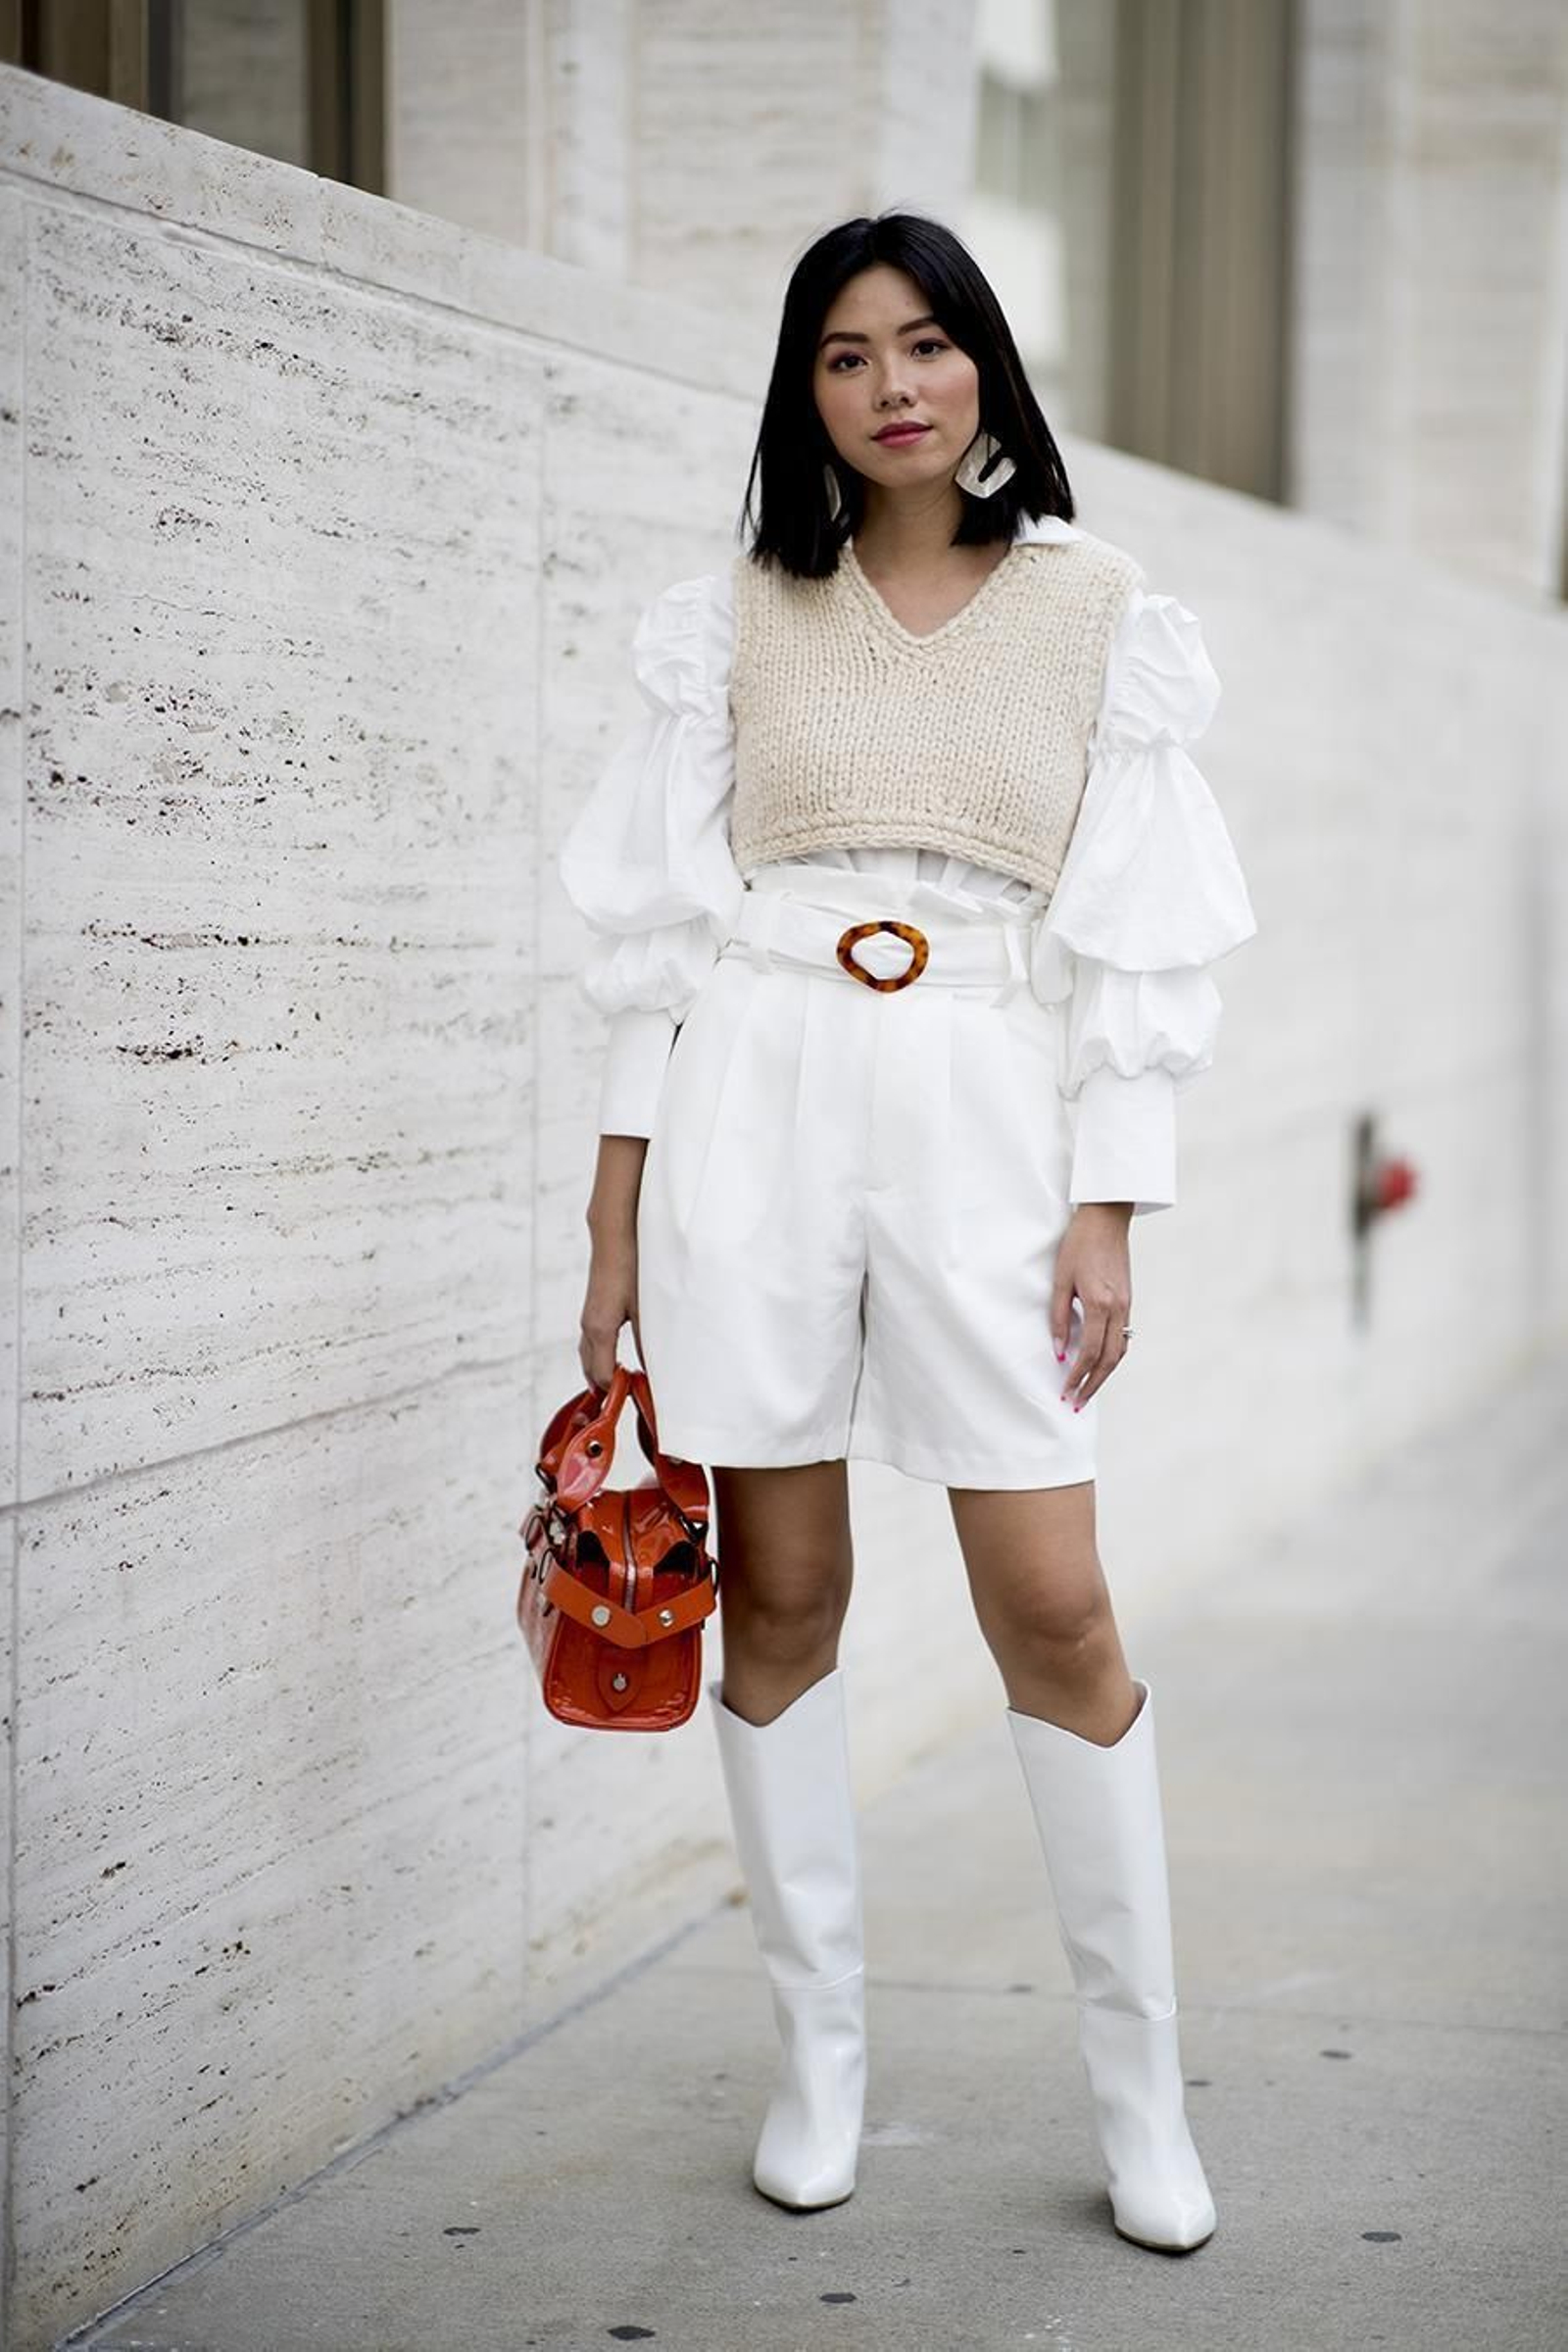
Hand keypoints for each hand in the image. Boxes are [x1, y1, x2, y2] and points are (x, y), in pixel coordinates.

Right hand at [579, 1227, 642, 1391]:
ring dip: (604, 1373)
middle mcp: (589, 1326)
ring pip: (591, 1356)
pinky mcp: (596, 1307)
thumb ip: (649, 1341)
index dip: (617, 1394)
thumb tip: (655, 1370)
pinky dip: (603, 1356)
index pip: (602, 1377)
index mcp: (599, 1330)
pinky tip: (620, 1357)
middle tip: (628, 1403)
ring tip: (625, 1387)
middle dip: (606, 1390)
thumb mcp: (646, 1308)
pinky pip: (594, 1342)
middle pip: (591, 1371)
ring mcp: (590, 1316)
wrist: (616, 1231)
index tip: (637, 1405)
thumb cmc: (631, 1264)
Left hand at [1051, 1203, 1132, 1408]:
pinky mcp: (1127, 1300)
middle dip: (1092, 1385)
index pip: (1089, 1352)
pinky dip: (1112, 1356)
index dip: (1077, 1376)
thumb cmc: (1079, 1244)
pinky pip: (1123, 1337)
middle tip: (1077, 1403)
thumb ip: (1059, 1317)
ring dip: (1104, 1374)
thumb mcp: (1060, 1279)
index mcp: (1100, 1304)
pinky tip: (1099, 1363)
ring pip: (1120, 1351)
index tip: (1065, 1392)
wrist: (1107, 1218)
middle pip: (1109, 1359)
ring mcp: (1126, 1305)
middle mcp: (1118, 1308)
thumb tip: (1059, 1350)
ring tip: (1087, 1390)